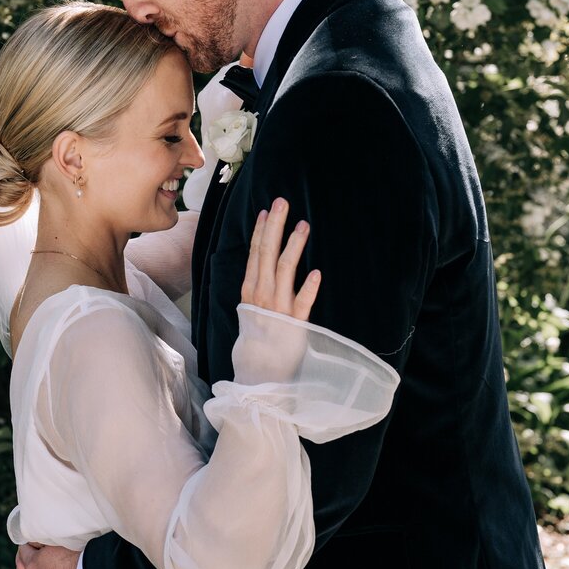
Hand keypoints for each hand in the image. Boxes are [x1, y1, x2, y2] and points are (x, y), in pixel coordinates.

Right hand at [241, 198, 320, 320]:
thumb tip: (266, 254)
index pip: (256, 253)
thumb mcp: (253, 303)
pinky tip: (317, 273)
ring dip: (294, 247)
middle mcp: (262, 294)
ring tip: (303, 226)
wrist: (260, 366)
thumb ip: (259, 280)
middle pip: (267, 254)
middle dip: (275, 226)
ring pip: (285, 271)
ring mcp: (278, 307)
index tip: (269, 210)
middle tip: (283, 202)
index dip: (262, 230)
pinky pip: (302, 303)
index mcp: (251, 288)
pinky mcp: (295, 322)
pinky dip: (309, 288)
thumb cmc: (260, 331)